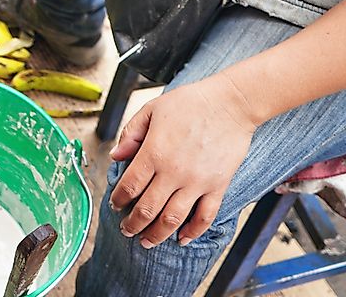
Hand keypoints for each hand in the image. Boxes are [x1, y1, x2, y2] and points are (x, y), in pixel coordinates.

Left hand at [109, 76, 258, 247]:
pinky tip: (182, 239)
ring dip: (156, 235)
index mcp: (154, 152)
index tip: (115, 205)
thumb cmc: (190, 103)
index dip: (119, 200)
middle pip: (147, 209)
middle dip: (133, 224)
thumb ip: (131, 133)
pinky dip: (193, 232)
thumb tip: (116, 156)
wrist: (230, 104)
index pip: (130, 186)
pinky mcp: (217, 186)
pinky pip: (204, 217)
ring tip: (147, 241)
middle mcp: (174, 172)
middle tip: (126, 230)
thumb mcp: (152, 109)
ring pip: (172, 219)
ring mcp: (197, 182)